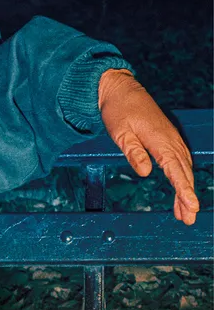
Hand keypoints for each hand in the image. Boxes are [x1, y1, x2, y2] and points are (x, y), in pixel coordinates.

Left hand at [98, 68, 198, 224]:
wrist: (121, 90)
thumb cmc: (118, 111)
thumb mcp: (120, 133)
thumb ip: (134, 152)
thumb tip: (145, 172)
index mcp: (160, 140)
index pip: (175, 169)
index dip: (184, 189)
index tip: (191, 205)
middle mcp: (170, 140)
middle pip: (183, 173)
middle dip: (187, 197)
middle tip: (189, 219)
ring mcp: (171, 139)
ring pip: (183, 169)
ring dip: (185, 191)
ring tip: (185, 214)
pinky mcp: (168, 140)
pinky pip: (179, 162)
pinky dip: (182, 178)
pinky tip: (181, 193)